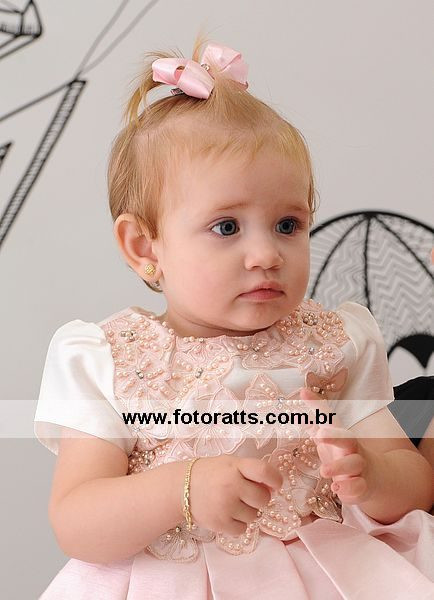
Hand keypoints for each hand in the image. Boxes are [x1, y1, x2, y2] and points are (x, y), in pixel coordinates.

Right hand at [189, 455, 282, 535]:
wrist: (181, 488)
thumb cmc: (211, 474)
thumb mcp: (230, 464)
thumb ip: (251, 472)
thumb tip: (273, 489)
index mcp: (234, 466)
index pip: (264, 471)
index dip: (276, 479)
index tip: (277, 484)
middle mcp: (231, 485)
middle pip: (263, 498)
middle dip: (259, 498)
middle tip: (246, 495)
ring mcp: (225, 505)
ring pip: (254, 516)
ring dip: (247, 512)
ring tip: (232, 503)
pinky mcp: (219, 524)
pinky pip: (242, 529)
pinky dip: (238, 524)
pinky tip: (227, 514)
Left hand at [301, 388, 381, 504]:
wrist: (376, 476)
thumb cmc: (346, 452)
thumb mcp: (332, 435)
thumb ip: (318, 417)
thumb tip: (303, 393)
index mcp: (343, 435)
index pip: (332, 419)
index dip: (318, 406)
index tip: (305, 396)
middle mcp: (353, 449)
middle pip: (347, 439)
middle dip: (334, 437)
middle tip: (319, 435)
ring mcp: (359, 468)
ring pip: (353, 465)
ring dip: (339, 467)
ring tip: (324, 471)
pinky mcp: (362, 487)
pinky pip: (358, 488)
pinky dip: (349, 489)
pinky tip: (338, 490)